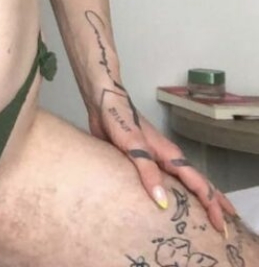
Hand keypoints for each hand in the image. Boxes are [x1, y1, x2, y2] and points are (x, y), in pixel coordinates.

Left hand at [88, 87, 237, 233]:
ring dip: (196, 199)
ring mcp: (156, 158)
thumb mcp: (134, 147)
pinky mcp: (142, 159)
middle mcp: (167, 158)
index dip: (212, 204)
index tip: (221, 226)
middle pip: (196, 183)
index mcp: (170, 155)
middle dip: (212, 203)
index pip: (198, 183)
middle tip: (224, 227)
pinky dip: (175, 192)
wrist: (104, 102)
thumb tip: (163, 202)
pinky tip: (170, 203)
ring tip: (205, 218)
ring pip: (182, 182)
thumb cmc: (119, 120)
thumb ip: (148, 171)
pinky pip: (165, 180)